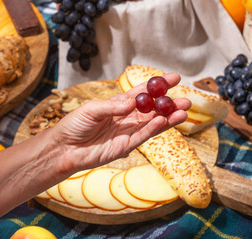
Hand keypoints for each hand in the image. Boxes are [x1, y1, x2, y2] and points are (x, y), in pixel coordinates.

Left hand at [52, 73, 190, 173]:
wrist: (64, 148)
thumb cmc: (75, 125)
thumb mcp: (92, 110)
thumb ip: (113, 106)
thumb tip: (134, 102)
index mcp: (119, 104)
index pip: (143, 93)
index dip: (158, 85)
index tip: (175, 78)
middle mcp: (127, 117)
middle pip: (153, 109)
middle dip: (169, 104)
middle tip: (187, 100)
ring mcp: (127, 132)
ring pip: (152, 124)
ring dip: (168, 118)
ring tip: (184, 111)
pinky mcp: (125, 146)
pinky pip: (142, 136)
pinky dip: (154, 129)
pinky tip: (164, 120)